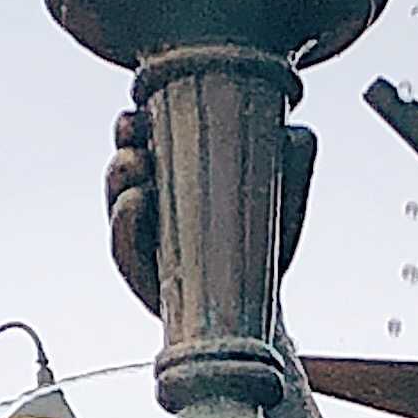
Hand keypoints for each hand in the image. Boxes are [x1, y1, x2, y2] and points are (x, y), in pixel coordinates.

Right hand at [105, 100, 317, 318]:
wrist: (260, 305)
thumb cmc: (264, 244)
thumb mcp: (282, 198)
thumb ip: (293, 162)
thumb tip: (298, 132)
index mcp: (175, 175)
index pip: (144, 143)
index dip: (134, 126)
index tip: (137, 112)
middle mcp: (152, 204)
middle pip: (123, 168)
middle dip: (123, 143)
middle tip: (133, 133)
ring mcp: (145, 242)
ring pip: (119, 201)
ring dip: (120, 177)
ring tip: (135, 165)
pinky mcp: (145, 277)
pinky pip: (125, 250)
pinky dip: (126, 225)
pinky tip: (135, 203)